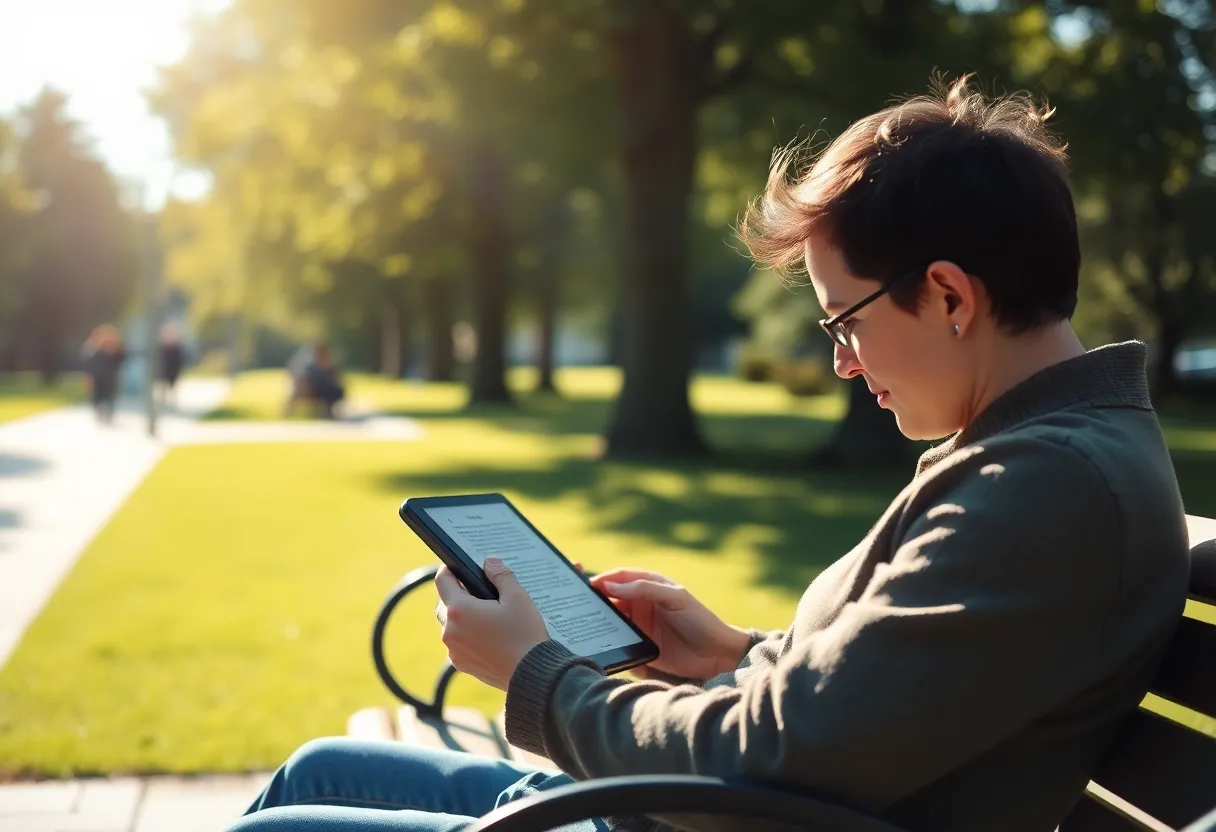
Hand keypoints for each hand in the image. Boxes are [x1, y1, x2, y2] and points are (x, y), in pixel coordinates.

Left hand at [433, 557, 549, 690]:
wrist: (532, 673)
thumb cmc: (524, 634)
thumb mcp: (517, 597)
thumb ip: (500, 575)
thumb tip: (489, 561)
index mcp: (459, 610)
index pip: (442, 580)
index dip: (450, 570)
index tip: (460, 568)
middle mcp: (450, 631)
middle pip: (444, 604)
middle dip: (458, 596)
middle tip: (481, 594)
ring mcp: (454, 650)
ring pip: (450, 625)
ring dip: (462, 618)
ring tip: (487, 616)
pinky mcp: (462, 665)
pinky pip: (458, 643)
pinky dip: (468, 636)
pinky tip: (489, 635)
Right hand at [588, 567, 750, 680]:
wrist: (716, 654)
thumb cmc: (699, 619)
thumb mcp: (674, 598)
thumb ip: (644, 589)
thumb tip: (610, 587)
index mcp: (648, 585)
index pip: (618, 578)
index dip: (601, 579)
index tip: (583, 585)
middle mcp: (639, 604)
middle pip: (609, 598)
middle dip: (591, 600)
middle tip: (573, 604)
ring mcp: (637, 625)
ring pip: (608, 619)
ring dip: (594, 620)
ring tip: (578, 624)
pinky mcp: (637, 646)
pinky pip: (615, 640)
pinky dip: (603, 639)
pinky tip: (593, 642)